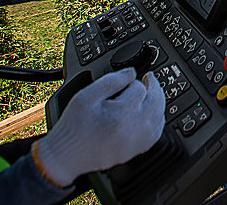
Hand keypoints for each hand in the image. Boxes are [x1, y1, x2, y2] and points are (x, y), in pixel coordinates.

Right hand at [33, 69, 164, 186]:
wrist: (66, 155)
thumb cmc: (74, 127)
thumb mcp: (86, 96)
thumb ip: (111, 80)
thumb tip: (130, 72)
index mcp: (122, 113)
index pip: (139, 88)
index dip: (133, 81)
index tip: (126, 80)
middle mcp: (134, 128)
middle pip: (156, 100)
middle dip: (154, 86)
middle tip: (149, 79)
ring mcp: (138, 141)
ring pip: (160, 116)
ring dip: (158, 102)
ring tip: (150, 93)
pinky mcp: (136, 150)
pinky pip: (157, 132)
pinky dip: (157, 119)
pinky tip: (151, 113)